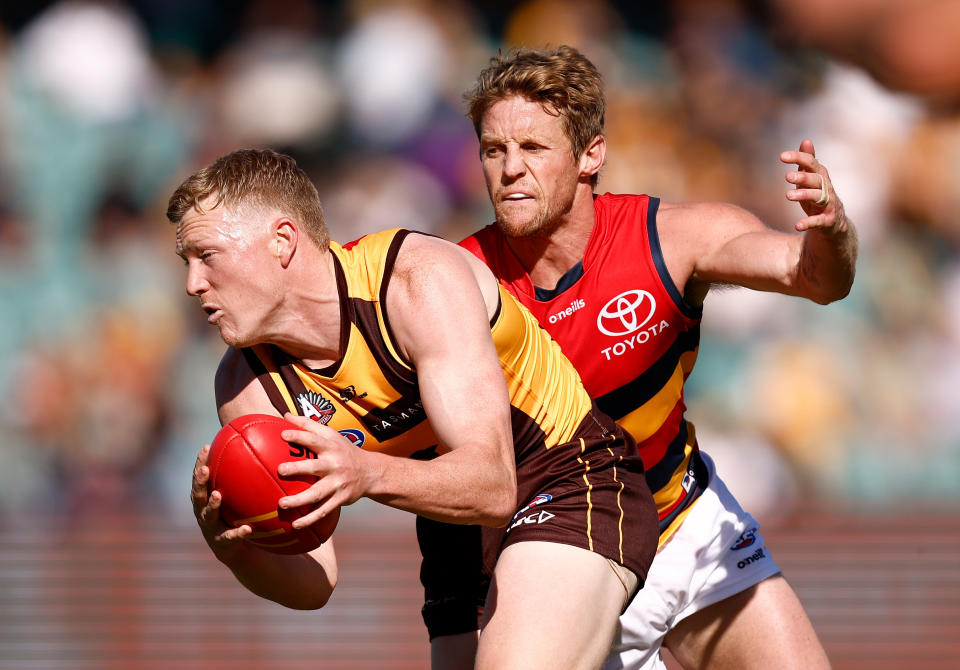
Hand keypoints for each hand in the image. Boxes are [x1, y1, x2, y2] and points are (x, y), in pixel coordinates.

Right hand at [190, 443, 251, 558]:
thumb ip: (243, 477)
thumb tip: (261, 449)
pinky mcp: (221, 542)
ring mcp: (210, 527)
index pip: (200, 477)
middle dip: (200, 481)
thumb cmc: (236, 514)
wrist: (235, 547)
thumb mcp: (238, 496)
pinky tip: (247, 529)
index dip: (200, 462)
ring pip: (208, 515)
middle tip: (205, 469)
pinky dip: (238, 533)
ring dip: (213, 504)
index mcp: (206, 498)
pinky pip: (230, 537)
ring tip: (218, 496)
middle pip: (197, 494)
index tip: (206, 447)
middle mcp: (203, 511)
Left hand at [277, 413, 374, 528]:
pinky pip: (323, 511)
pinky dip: (310, 519)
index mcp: (331, 447)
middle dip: (298, 468)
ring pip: (317, 493)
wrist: (371, 472)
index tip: (283, 435)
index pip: (314, 439)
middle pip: (315, 467)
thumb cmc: (344, 450)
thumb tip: (284, 415)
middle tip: (281, 470)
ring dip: (299, 500)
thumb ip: (308, 425)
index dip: (299, 436)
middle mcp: (335, 464)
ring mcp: (338, 483)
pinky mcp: (340, 499)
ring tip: (282, 504)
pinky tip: (295, 526)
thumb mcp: (331, 435)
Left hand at [780, 138, 847, 234]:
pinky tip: (797, 225)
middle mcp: (827, 188)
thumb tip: (806, 140)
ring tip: (788, 196)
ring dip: (804, 195)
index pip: (811, 164)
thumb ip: (807, 162)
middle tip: (787, 176)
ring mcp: (829, 204)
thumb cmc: (819, 197)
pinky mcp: (828, 221)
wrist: (834, 224)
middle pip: (816, 180)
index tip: (782, 156)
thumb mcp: (812, 179)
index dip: (798, 158)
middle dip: (803, 177)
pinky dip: (808, 223)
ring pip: (818, 197)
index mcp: (820, 177)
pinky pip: (818, 221)